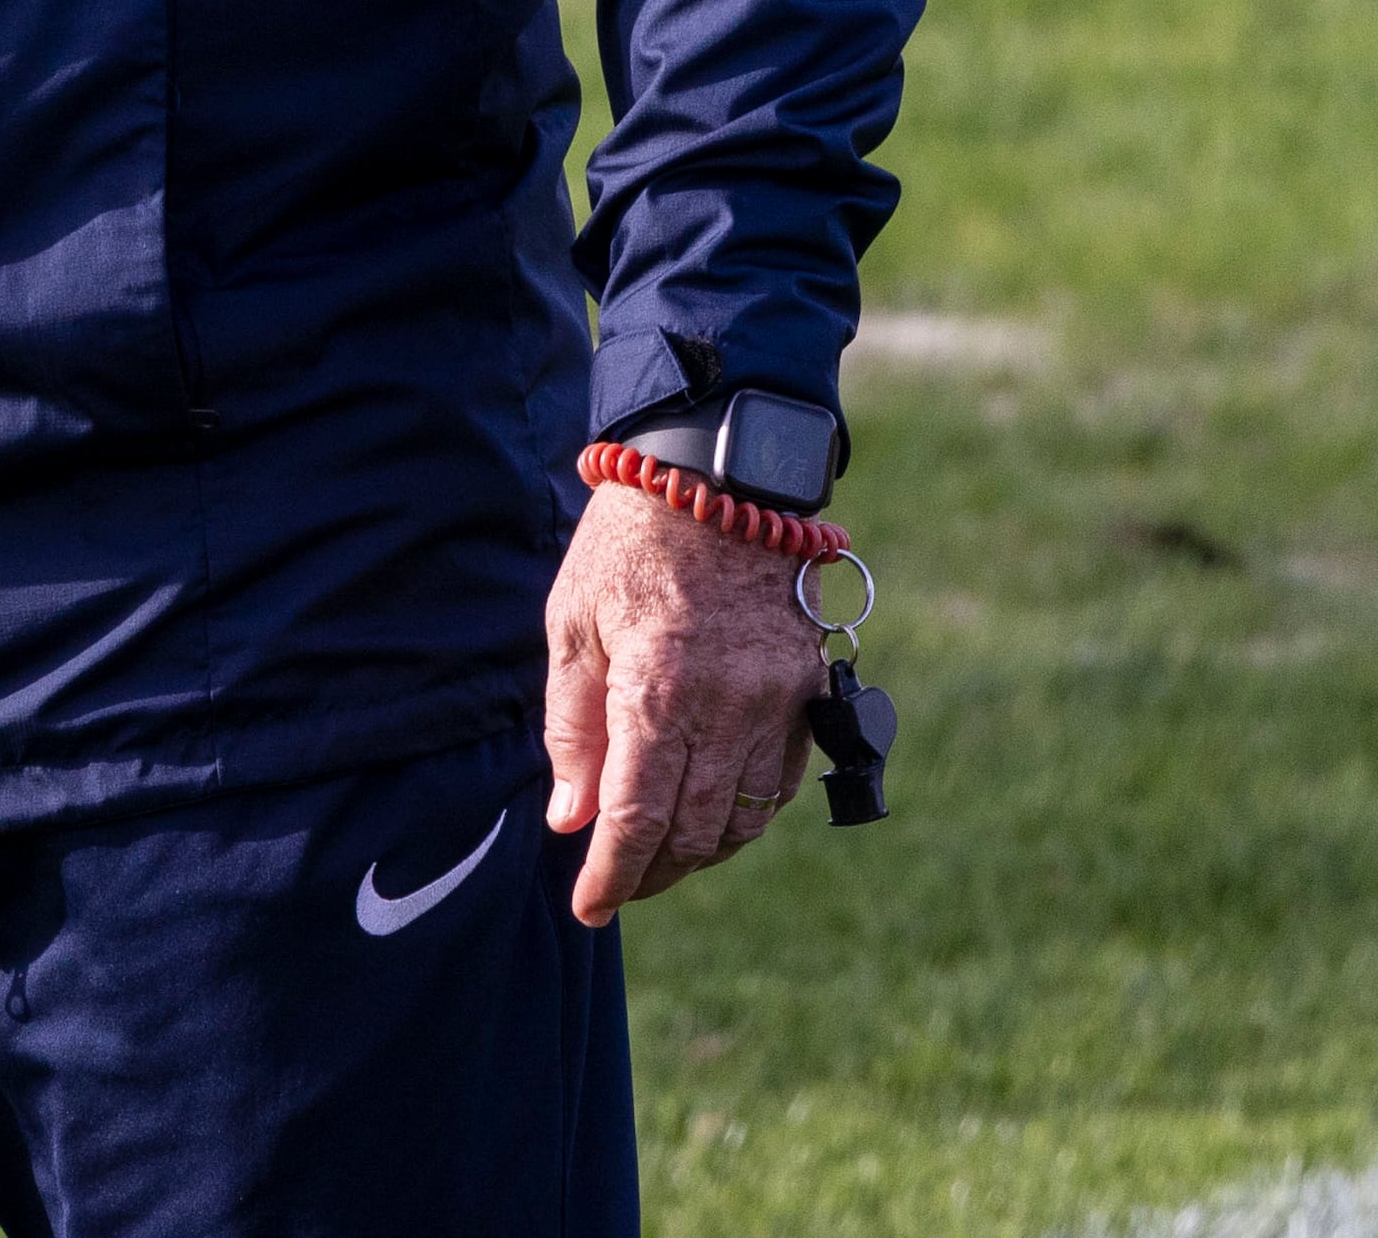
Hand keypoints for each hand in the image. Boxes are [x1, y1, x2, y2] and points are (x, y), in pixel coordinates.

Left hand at [542, 479, 819, 924]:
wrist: (720, 472)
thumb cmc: (628, 542)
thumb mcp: (573, 624)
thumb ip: (571, 730)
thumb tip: (572, 819)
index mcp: (657, 691)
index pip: (635, 822)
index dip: (610, 877)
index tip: (587, 906)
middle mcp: (726, 706)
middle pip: (694, 834)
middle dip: (651, 874)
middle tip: (616, 884)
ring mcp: (777, 698)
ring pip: (745, 817)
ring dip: (701, 853)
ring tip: (660, 858)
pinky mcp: (806, 683)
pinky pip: (782, 779)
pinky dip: (747, 813)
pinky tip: (712, 813)